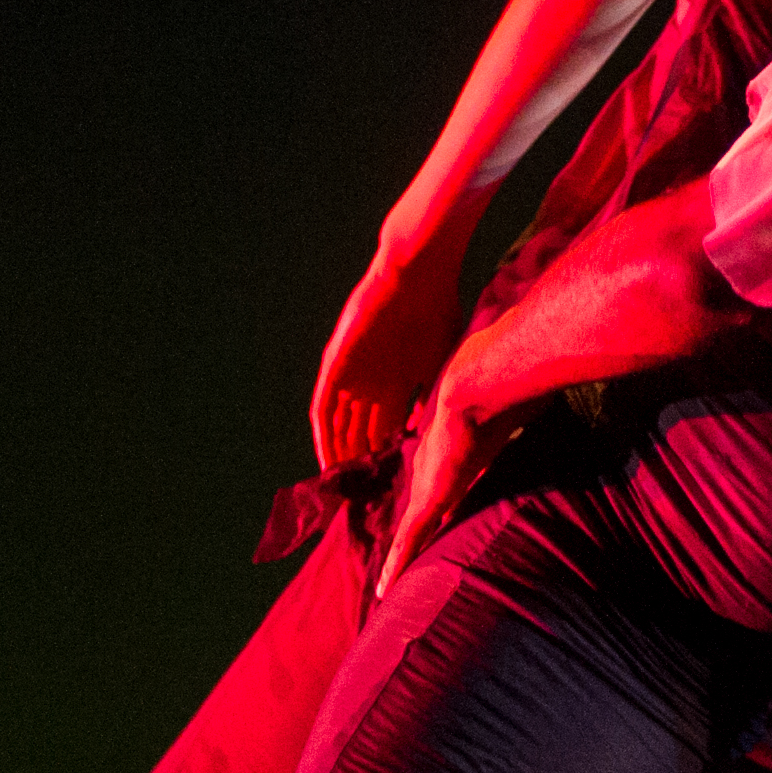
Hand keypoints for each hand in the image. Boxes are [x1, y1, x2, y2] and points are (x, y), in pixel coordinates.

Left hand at [308, 240, 470, 469]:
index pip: (390, 427)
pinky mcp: (335, 366)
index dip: (391, 456)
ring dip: (341, 454)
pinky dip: (325, 436)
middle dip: (364, 462)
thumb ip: (441, 396)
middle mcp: (372, 380)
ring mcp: (351, 374)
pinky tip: (328, 459)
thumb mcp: (445, 363)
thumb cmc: (439, 311)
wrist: (416, 276)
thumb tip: (447, 434)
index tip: (395, 487)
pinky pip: (323, 409)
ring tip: (344, 487)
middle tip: (366, 497)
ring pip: (340, 424)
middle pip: (362, 430)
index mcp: (398, 381)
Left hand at [372, 342, 535, 598]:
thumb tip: (554, 406)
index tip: (435, 520)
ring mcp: (428, 482)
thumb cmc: (512, 386)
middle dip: (413, 534)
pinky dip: (398, 565)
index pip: (442, 480)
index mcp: (453, 444)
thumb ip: (529, 413)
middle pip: (420, 507)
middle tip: (405, 563)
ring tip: (392, 586)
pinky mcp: (429, 499)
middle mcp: (433, 464)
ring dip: (403, 557)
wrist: (486, 380)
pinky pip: (409, 540)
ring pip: (411, 530)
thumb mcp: (522, 405)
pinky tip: (386, 590)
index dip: (437, 501)